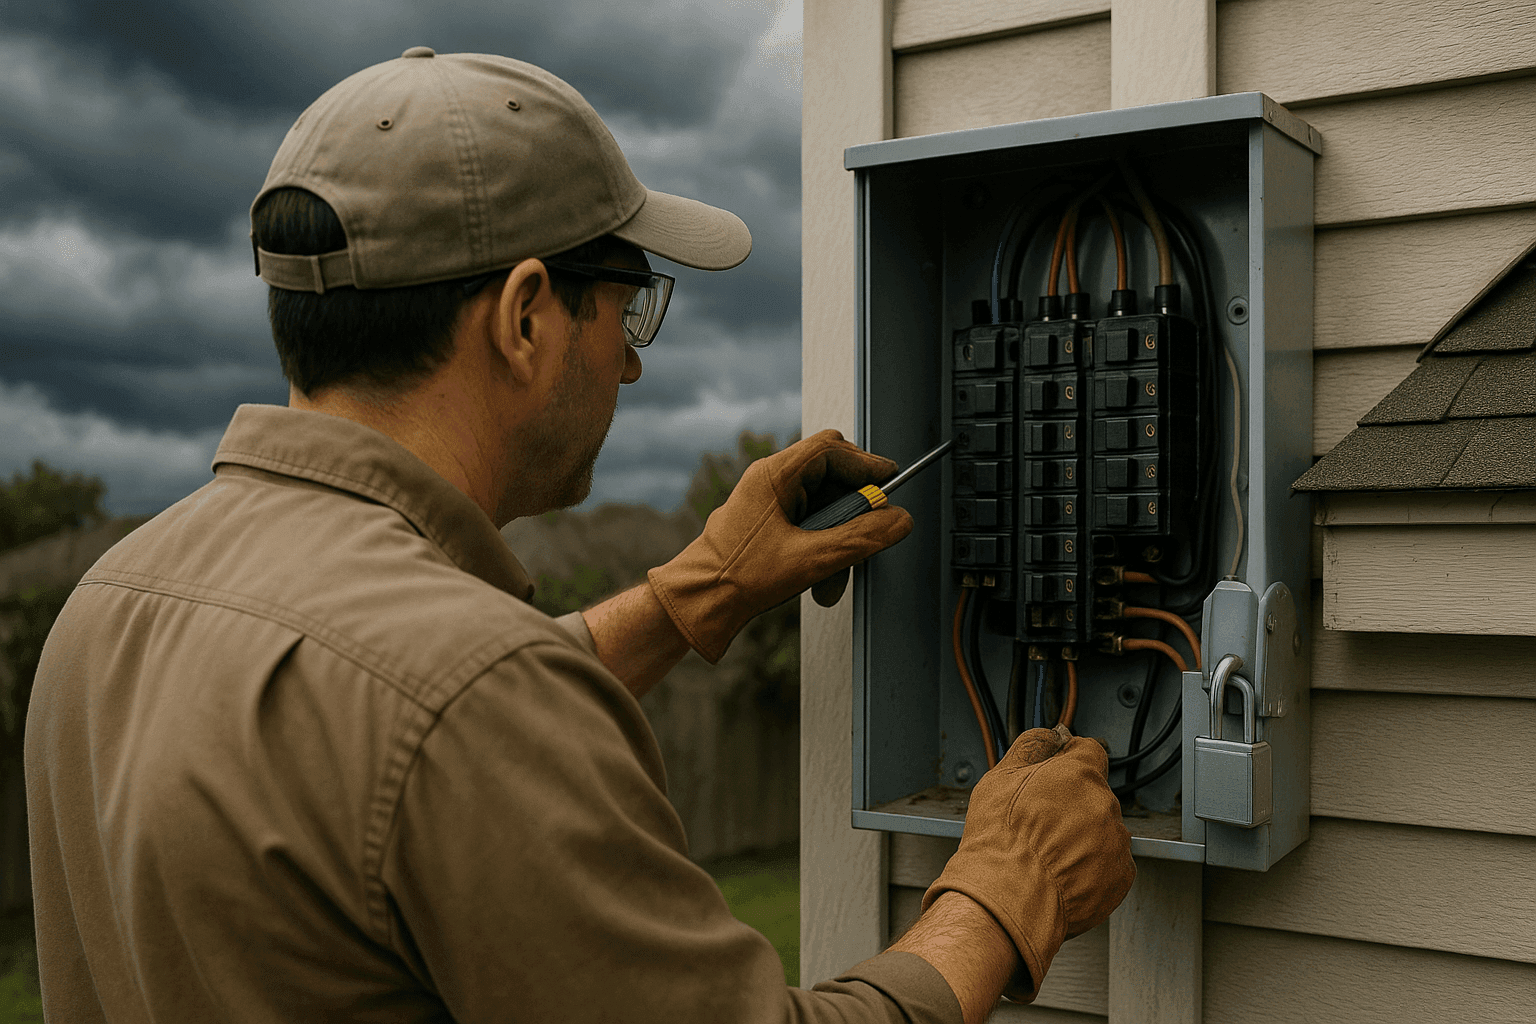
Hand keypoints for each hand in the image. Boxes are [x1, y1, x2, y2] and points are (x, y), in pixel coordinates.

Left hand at [647, 429, 912, 662]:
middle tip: (869, 536)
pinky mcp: (770, 527)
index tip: (890, 483)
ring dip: (838, 542)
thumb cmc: (738, 578)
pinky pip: (809, 529)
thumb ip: (861, 538)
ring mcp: (770, 505)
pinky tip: (821, 583)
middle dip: (853, 514)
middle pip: (832, 480)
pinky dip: (822, 553)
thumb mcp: (812, 559)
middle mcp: (771, 483)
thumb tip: (899, 520)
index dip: (866, 464)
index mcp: (774, 475)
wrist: (698, 605)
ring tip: (836, 578)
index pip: (832, 448)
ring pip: (824, 510)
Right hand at [921, 725, 1134, 1002]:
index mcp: (1079, 773)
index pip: (1090, 751)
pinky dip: (1092, 867)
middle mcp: (1105, 804)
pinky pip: (1110, 863)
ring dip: (1084, 836)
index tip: (1058, 775)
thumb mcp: (1000, 778)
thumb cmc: (1000, 842)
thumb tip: (1052, 735)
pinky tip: (1062, 872)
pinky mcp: (1121, 876)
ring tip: (1048, 854)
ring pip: (1103, 829)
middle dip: (1073, 804)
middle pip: (1094, 794)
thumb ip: (1033, 746)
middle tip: (1041, 823)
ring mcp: (1117, 842)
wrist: (1008, 898)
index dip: (1071, 761)